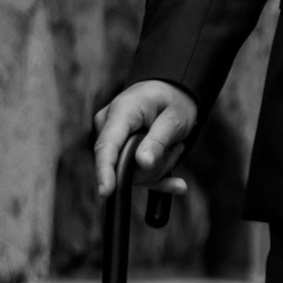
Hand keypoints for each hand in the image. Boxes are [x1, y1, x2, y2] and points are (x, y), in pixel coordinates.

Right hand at [92, 80, 198, 198]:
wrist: (171, 90)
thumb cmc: (173, 100)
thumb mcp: (175, 118)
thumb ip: (159, 141)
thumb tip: (142, 163)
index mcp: (121, 112)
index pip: (107, 145)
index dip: (105, 170)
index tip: (105, 192)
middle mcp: (108, 125)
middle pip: (122, 164)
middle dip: (153, 166)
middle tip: (177, 147)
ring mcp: (112, 139)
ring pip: (132, 172)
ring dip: (158, 166)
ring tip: (174, 146)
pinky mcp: (119, 151)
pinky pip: (135, 173)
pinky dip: (157, 178)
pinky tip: (177, 184)